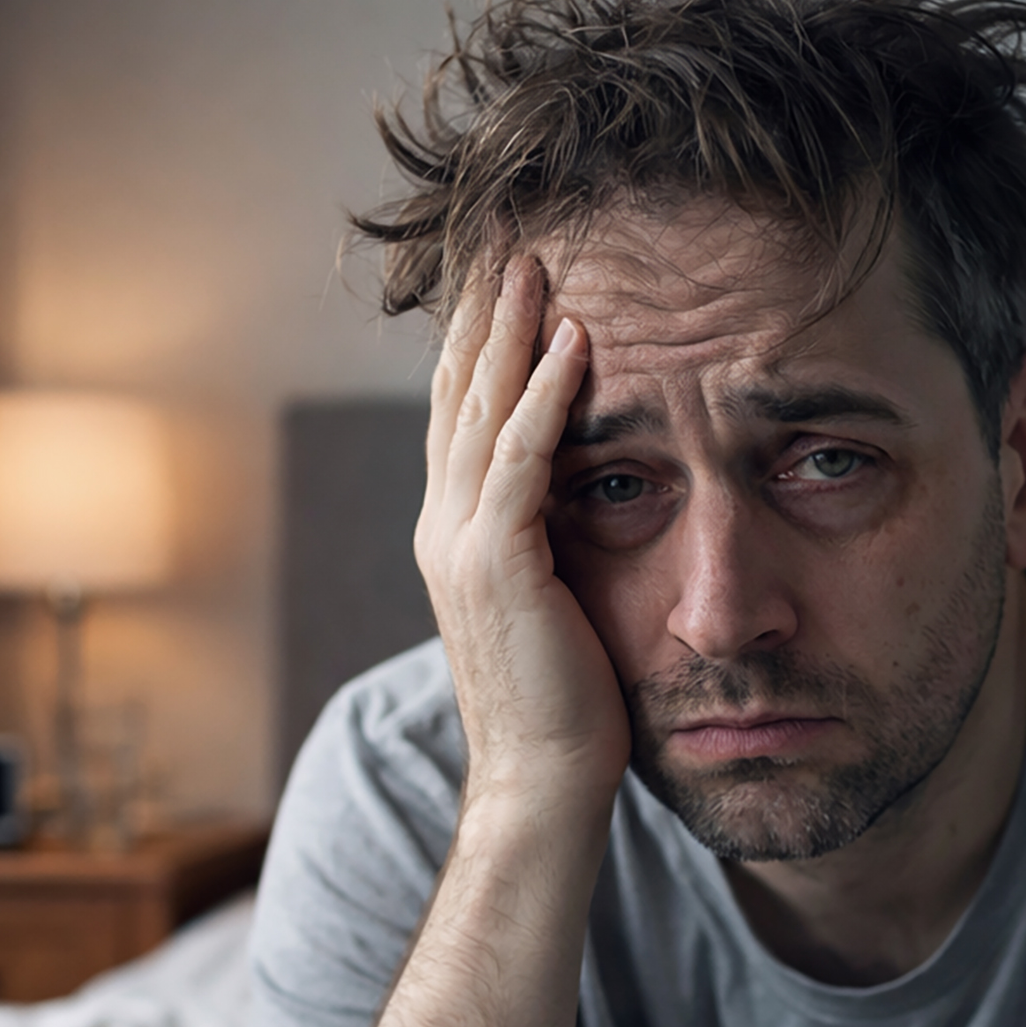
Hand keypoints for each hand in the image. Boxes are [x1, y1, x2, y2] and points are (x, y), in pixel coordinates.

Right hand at [416, 256, 630, 814]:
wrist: (540, 783)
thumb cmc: (562, 707)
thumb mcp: (549, 609)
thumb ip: (547, 548)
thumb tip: (582, 504)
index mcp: (454, 539)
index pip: (461, 422)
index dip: (479, 350)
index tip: (507, 287)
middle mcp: (443, 530)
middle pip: (458, 397)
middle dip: (482, 317)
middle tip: (511, 243)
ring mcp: (461, 545)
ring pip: (482, 412)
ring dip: (510, 331)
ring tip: (537, 263)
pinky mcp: (498, 564)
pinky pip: (521, 458)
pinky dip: (548, 395)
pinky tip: (575, 341)